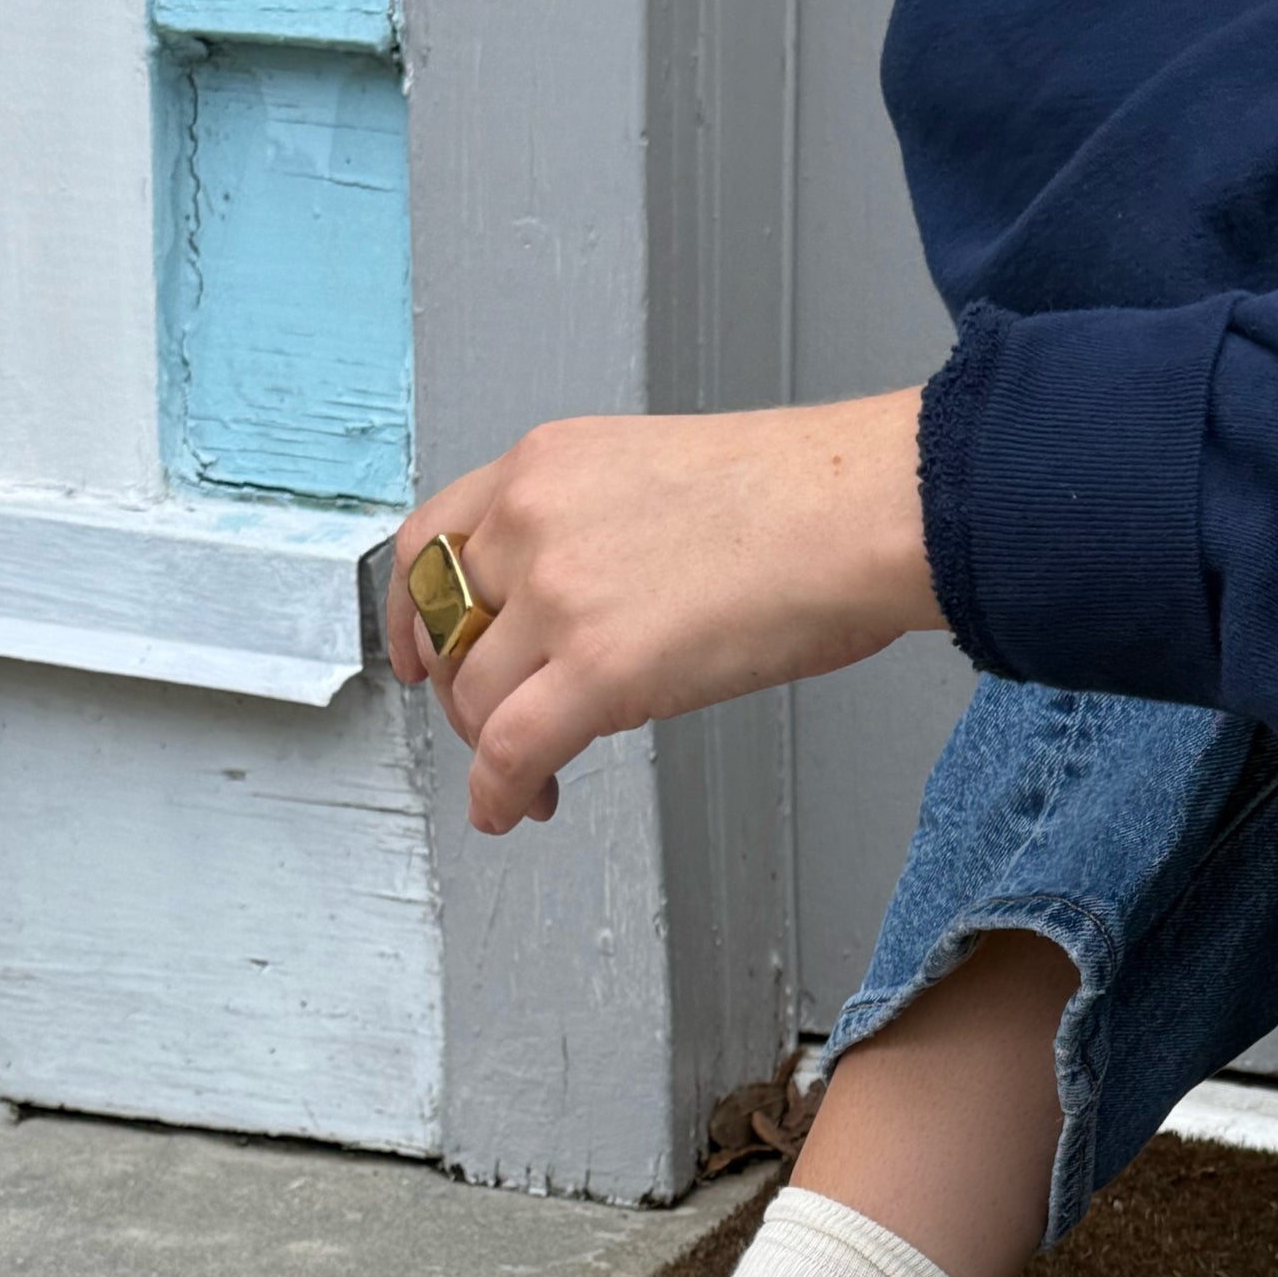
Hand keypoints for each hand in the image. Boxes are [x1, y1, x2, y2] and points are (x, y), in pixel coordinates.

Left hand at [387, 392, 943, 833]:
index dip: (415, 615)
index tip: (421, 652)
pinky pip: (511, 751)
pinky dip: (498, 793)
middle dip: (464, 694)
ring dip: (492, 751)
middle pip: (448, 630)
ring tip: (530, 780)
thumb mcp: (662, 476)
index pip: (433, 542)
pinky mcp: (598, 671)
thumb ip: (601, 530)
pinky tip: (514, 811)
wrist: (862, 512)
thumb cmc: (807, 497)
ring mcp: (560, 597)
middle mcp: (535, 522)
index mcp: (548, 465)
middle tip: (496, 728)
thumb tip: (599, 604)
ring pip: (475, 698)